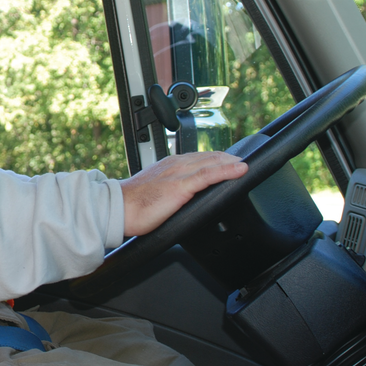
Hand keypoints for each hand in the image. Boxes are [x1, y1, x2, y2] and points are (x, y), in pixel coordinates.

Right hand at [119, 152, 247, 235]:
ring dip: (232, 162)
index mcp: (169, 165)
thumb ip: (169, 190)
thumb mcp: (154, 192)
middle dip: (229, 158)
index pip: (199, 158)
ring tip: (247, 165)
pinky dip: (227, 171)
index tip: (232, 162)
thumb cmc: (132, 205)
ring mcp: (179, 174)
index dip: (218, 159)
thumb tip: (179, 198)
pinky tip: (240, 170)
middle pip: (209, 157)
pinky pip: (209, 175)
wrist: (118, 208)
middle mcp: (175, 165)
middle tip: (245, 163)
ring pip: (212, 163)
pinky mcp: (181, 186)